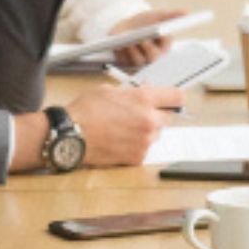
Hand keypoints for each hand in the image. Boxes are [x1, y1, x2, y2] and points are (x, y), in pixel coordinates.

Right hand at [65, 85, 184, 166]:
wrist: (71, 135)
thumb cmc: (86, 111)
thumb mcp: (110, 90)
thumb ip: (132, 92)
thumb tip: (145, 92)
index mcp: (144, 99)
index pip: (177, 97)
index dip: (175, 97)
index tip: (172, 99)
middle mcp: (149, 120)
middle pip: (168, 117)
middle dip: (156, 114)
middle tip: (140, 114)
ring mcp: (145, 141)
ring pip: (155, 134)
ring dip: (146, 131)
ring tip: (124, 129)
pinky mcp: (137, 157)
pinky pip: (144, 149)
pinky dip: (136, 145)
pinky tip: (119, 140)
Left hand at [109, 8, 186, 68]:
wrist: (127, 26)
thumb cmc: (145, 22)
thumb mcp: (158, 16)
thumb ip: (172, 15)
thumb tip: (186, 12)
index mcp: (163, 48)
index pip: (165, 50)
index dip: (162, 47)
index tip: (158, 35)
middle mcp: (152, 58)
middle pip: (152, 59)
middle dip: (147, 49)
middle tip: (143, 39)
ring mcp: (138, 61)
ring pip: (137, 60)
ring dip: (132, 51)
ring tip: (127, 41)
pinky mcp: (125, 62)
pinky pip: (123, 60)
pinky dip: (121, 52)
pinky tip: (118, 44)